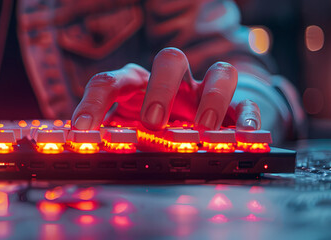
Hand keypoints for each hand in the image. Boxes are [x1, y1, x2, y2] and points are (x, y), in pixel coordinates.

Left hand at [71, 47, 260, 130]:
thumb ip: (108, 141)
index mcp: (136, 84)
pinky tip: (244, 133)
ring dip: (211, 98)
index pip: (110, 82)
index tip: (81, 129)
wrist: (192, 127)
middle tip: (152, 122)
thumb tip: (81, 156)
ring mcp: (206, 91)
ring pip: (219, 72)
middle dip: (160, 88)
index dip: (93, 103)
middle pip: (170, 60)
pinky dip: (248, 117)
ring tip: (202, 127)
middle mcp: (172, 82)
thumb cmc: (150, 128)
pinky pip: (248, 103)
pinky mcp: (235, 108)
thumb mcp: (123, 133)